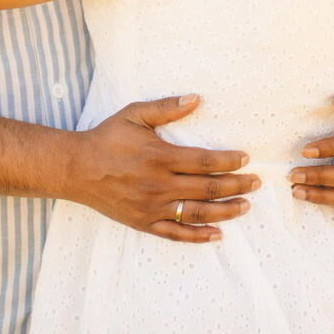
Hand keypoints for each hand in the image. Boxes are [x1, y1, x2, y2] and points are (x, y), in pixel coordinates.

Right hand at [63, 94, 256, 243]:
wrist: (76, 168)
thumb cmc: (107, 138)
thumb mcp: (134, 114)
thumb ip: (167, 107)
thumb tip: (197, 98)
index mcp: (160, 157)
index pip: (205, 162)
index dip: (229, 161)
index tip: (245, 159)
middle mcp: (159, 185)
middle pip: (208, 189)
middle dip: (236, 186)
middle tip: (256, 183)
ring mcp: (152, 207)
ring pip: (197, 213)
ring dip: (225, 211)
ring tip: (245, 206)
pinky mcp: (144, 223)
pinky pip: (176, 234)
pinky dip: (198, 236)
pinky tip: (217, 234)